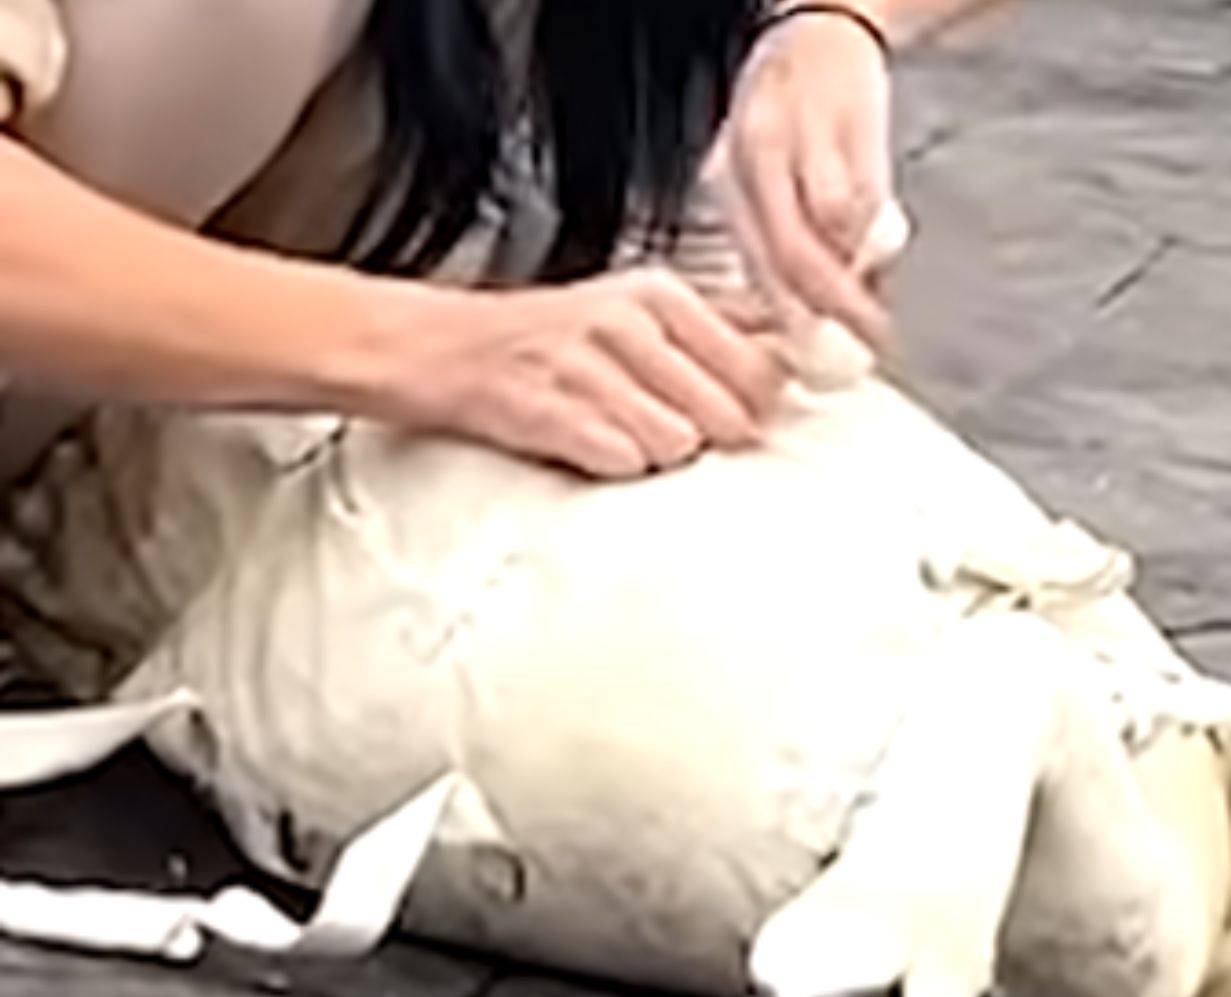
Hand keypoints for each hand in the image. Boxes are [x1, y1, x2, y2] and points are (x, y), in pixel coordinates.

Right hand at [389, 268, 785, 479]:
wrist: (440, 349)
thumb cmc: (544, 341)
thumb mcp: (633, 311)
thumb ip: (712, 330)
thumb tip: (789, 356)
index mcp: (660, 295)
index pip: (761, 364)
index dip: (756, 403)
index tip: (735, 414)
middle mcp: (630, 322)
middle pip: (728, 412)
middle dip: (708, 436)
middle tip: (666, 429)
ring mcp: (589, 365)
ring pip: (679, 443)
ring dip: (657, 455)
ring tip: (619, 434)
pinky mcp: (553, 410)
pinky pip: (624, 461)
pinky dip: (614, 467)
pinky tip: (589, 446)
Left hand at [716, 9, 894, 347]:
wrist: (825, 28)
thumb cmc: (793, 110)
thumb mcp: (762, 176)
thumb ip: (772, 241)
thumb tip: (804, 322)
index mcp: (727, 181)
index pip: (753, 268)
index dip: (791, 322)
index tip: (820, 360)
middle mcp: (754, 158)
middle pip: (792, 258)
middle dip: (834, 309)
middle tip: (870, 338)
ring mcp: (801, 139)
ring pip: (832, 232)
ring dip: (859, 267)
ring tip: (875, 282)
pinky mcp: (850, 123)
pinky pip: (864, 199)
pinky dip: (875, 228)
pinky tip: (879, 236)